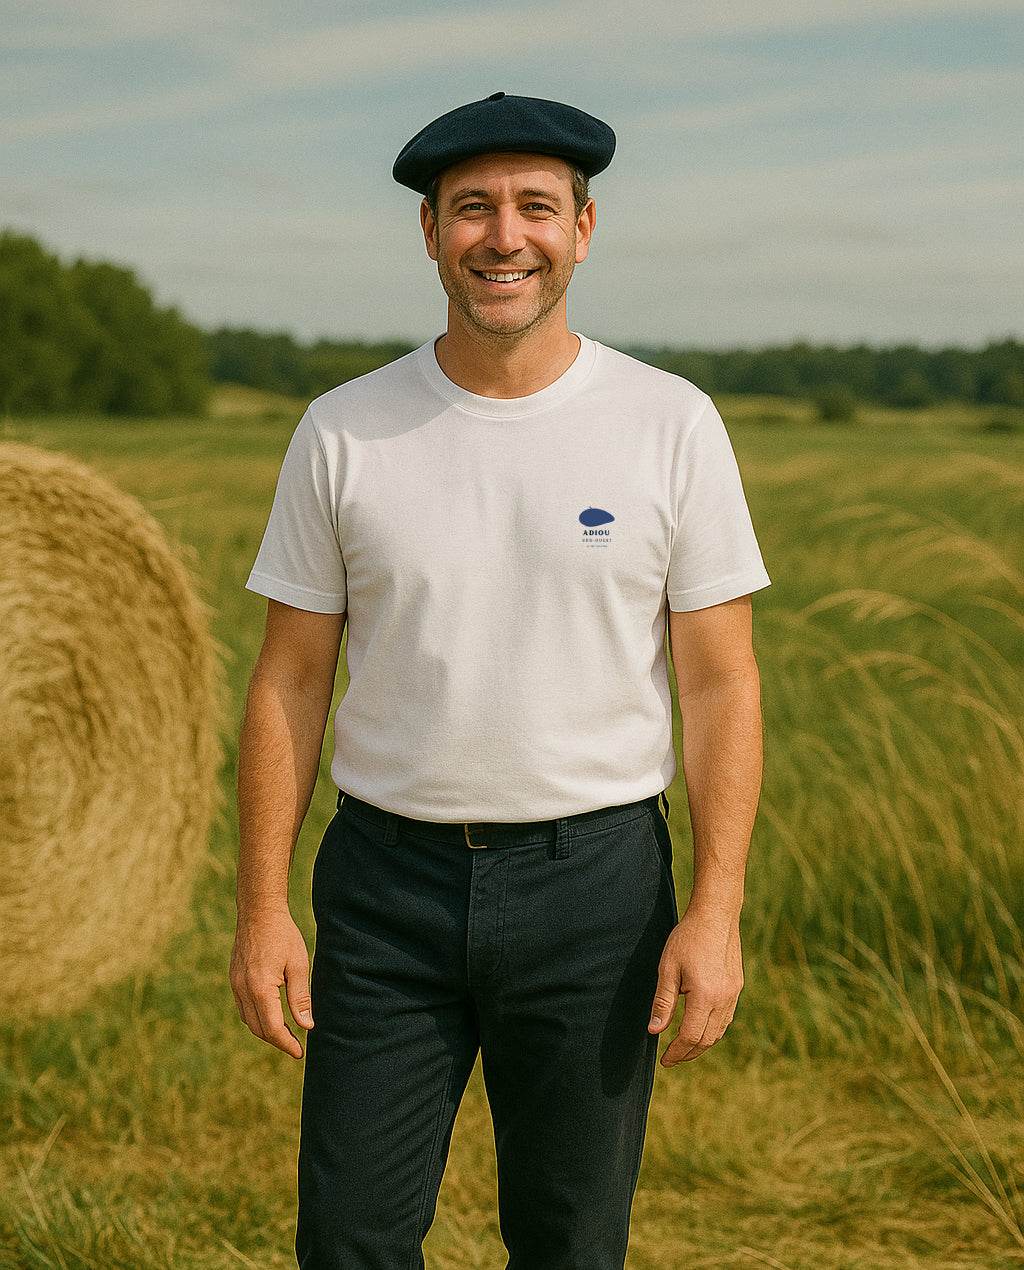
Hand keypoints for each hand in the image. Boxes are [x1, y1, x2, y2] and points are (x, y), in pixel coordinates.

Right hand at [229, 905, 313, 1059]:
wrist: (259, 911)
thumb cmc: (283, 935)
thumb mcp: (298, 965)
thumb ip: (300, 998)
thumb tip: (307, 1026)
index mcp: (260, 988)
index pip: (272, 1027)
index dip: (287, 1043)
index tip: (299, 1053)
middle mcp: (243, 989)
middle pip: (258, 1028)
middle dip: (277, 1041)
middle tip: (296, 1046)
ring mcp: (235, 984)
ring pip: (248, 1020)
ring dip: (265, 1031)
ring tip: (286, 1034)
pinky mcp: (234, 978)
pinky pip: (243, 1007)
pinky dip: (256, 1017)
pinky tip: (270, 1015)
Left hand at [647, 907, 743, 1065]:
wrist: (716, 916)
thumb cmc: (687, 939)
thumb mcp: (667, 969)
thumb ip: (662, 1002)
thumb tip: (654, 1031)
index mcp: (705, 996)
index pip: (690, 1037)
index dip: (676, 1053)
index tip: (664, 1060)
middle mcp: (723, 999)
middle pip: (706, 1040)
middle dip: (688, 1053)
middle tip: (672, 1059)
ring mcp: (733, 994)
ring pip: (718, 1032)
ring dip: (701, 1044)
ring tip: (684, 1048)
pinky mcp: (737, 987)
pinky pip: (726, 1019)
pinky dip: (712, 1030)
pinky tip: (700, 1028)